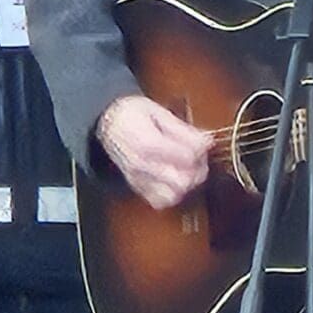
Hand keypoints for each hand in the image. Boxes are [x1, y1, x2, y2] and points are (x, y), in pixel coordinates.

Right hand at [96, 95, 211, 209]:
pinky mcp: (138, 188)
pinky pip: (161, 202)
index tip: (205, 139)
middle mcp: (142, 166)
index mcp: (148, 143)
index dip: (202, 148)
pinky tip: (176, 177)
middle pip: (183, 180)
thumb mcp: (157, 110)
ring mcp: (139, 180)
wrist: (107, 123)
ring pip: (174, 195)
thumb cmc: (132, 113)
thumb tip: (206, 140)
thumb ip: (182, 129)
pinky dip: (173, 193)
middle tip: (200, 153)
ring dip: (188, 182)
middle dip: (199, 167)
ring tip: (190, 166)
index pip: (187, 157)